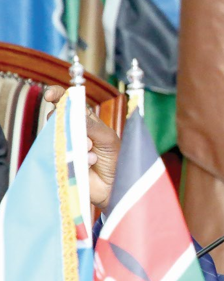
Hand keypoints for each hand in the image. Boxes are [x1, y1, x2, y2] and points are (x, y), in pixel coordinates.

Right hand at [44, 86, 120, 210]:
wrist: (116, 186)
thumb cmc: (115, 159)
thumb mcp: (107, 138)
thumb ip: (91, 125)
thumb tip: (72, 112)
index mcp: (87, 122)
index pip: (69, 103)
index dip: (58, 96)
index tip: (50, 95)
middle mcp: (73, 132)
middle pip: (57, 119)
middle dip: (67, 126)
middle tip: (87, 141)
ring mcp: (65, 147)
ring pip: (57, 137)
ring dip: (77, 146)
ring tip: (92, 157)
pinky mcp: (60, 162)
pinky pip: (59, 156)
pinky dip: (76, 160)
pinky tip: (89, 165)